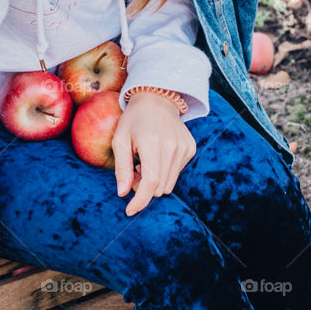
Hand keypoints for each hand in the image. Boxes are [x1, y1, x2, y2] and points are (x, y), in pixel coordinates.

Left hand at [114, 93, 196, 216]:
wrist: (157, 99)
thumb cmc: (134, 120)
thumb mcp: (120, 140)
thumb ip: (122, 168)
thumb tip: (122, 193)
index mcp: (152, 143)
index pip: (151, 182)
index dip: (140, 200)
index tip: (130, 210)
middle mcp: (172, 146)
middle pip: (160, 187)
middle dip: (144, 188)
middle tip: (135, 171)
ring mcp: (184, 147)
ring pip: (169, 183)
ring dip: (155, 181)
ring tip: (146, 162)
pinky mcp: (190, 148)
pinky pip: (176, 173)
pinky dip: (165, 171)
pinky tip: (158, 155)